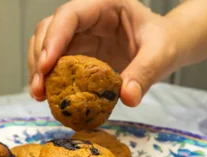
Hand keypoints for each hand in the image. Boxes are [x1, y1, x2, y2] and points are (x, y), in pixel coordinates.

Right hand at [28, 0, 176, 106]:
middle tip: (39, 89)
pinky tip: (47, 95)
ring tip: (40, 95)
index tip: (47, 66)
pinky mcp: (77, 51)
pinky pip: (54, 62)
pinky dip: (48, 78)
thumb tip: (128, 98)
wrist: (167, 46)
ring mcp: (79, 34)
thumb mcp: (161, 55)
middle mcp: (86, 16)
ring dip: (38, 70)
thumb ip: (145, 74)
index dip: (54, 38)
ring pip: (45, 44)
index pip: (70, 15)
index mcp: (104, 4)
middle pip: (49, 29)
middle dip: (40, 58)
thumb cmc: (165, 42)